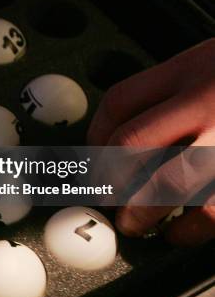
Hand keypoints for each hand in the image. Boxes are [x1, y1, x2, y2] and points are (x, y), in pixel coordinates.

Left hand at [88, 38, 214, 245]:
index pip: (121, 102)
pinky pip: (213, 212)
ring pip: (171, 184)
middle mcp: (209, 101)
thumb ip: (171, 93)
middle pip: (133, 142)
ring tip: (138, 226)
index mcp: (192, 70)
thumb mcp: (208, 63)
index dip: (96, 136)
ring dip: (145, 213)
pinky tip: (185, 233)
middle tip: (108, 201)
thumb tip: (121, 139)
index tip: (93, 161)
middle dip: (110, 179)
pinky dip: (192, 230)